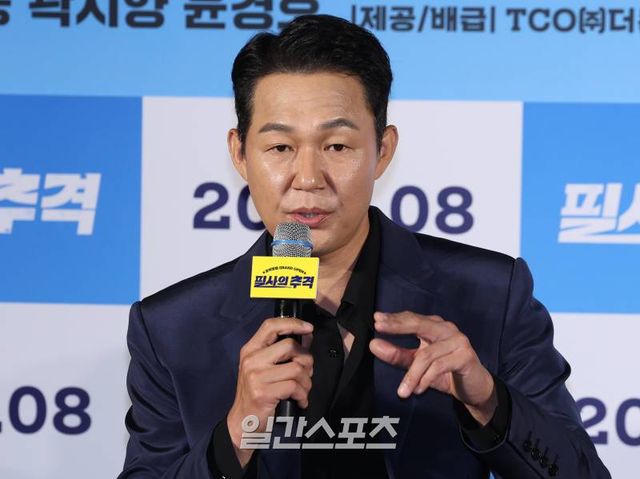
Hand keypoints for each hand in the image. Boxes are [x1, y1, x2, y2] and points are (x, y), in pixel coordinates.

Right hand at [227, 317, 312, 466]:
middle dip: (306, 359)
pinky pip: (295, 386)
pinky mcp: (263, 392)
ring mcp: (256, 376)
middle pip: (290, 346)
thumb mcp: (265, 367)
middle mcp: (251, 359)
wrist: (243, 422)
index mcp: (251, 349)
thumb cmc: (258, 393)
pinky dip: (303, 395)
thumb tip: (307, 335)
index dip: (292, 323)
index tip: (309, 328)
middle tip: (306, 373)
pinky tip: (299, 400)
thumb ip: (283, 351)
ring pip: (296, 368)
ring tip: (302, 390)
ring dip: (307, 382)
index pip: (270, 325)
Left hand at [369, 311, 496, 424]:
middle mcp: (446, 329)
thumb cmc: (444, 371)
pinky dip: (425, 379)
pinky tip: (417, 390)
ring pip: (427, 354)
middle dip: (398, 326)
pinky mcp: (465, 356)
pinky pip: (439, 366)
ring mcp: (458, 341)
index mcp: (434, 326)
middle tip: (379, 328)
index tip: (376, 319)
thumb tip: (374, 344)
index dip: (394, 319)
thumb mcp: (417, 364)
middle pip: (419, 324)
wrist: (474, 387)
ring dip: (412, 374)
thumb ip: (397, 355)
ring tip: (402, 391)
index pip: (411, 318)